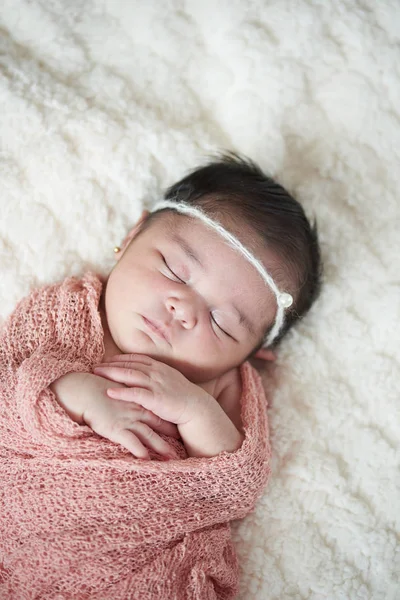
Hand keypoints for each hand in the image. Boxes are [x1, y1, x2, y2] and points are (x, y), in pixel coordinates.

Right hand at [52, 372, 178, 459]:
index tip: (182, 426)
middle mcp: (136, 410)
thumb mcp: (118, 390)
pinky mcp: (116, 428)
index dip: (170, 418)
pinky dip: (140, 452)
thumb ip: (127, 396)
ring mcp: (128, 419)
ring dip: (161, 447)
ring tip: (172, 459)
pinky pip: (131, 442)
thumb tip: (132, 402)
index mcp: (138, 400)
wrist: (83, 390)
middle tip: (184, 445)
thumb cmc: (97, 389)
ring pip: (149, 435)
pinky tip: (147, 461)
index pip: (158, 410)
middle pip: (159, 423)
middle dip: (172, 434)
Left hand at [93, 354, 208, 425]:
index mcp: (160, 367)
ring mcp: (156, 384)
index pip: (136, 359)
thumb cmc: (183, 397)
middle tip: (95, 366)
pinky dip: (121, 392)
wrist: (197, 408)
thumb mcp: (170, 380)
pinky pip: (135, 393)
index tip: (107, 359)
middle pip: (129, 364)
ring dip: (112, 373)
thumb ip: (158, 376)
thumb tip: (146, 376)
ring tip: (97, 374)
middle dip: (111, 364)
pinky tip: (109, 392)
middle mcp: (156, 372)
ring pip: (129, 375)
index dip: (121, 358)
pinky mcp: (155, 398)